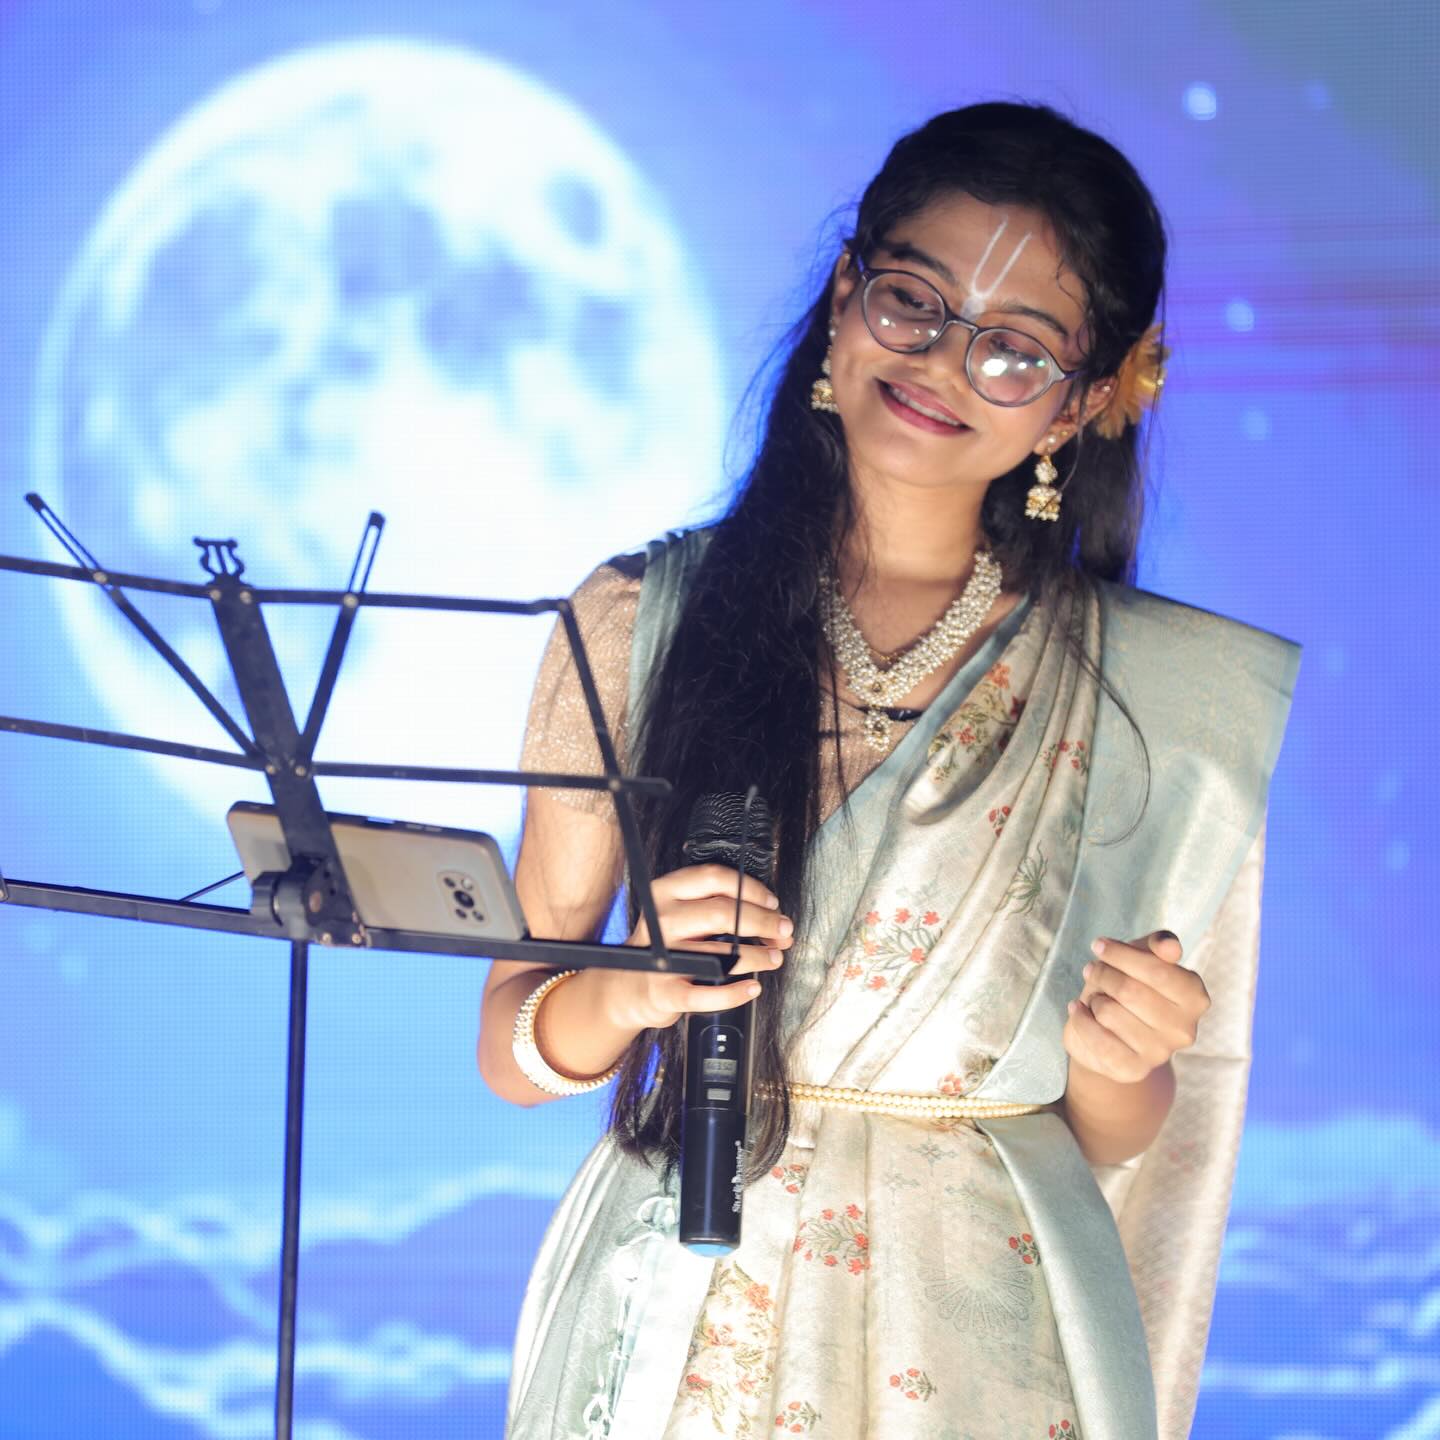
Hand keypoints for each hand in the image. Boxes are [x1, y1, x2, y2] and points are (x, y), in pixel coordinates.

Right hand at [606, 864, 793, 1031]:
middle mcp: (662, 920)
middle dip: (762, 922)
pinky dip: (735, 993)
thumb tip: (770, 913)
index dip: (750, 889)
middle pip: (722, 913)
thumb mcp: (678, 912)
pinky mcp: (665, 991)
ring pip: (721, 953)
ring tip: (774, 957)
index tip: (772, 904)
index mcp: (666, 892)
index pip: (714, 878)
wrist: (628, 986)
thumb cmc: (664, 945)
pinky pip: (708, 995)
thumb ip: (715, 904)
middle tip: (782, 931)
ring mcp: (662, 956)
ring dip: (757, 956)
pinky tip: (752, 988)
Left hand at [1062, 930, 1209, 1084]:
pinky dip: (1080, 1020)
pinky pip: (1097, 1040)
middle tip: (1093, 971)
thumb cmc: (1131, 984)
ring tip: (1096, 999)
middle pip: (1128, 990)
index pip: (1158, 970)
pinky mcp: (1133, 1070)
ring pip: (1108, 1012)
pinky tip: (1079, 1011)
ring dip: (1093, 999)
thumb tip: (1169, 946)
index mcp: (1195, 997)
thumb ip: (1158, 945)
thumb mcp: (1144, 956)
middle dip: (1102, 974)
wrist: (1112, 1032)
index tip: (1099, 945)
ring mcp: (1160, 1053)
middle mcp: (1184, 1029)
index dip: (1121, 954)